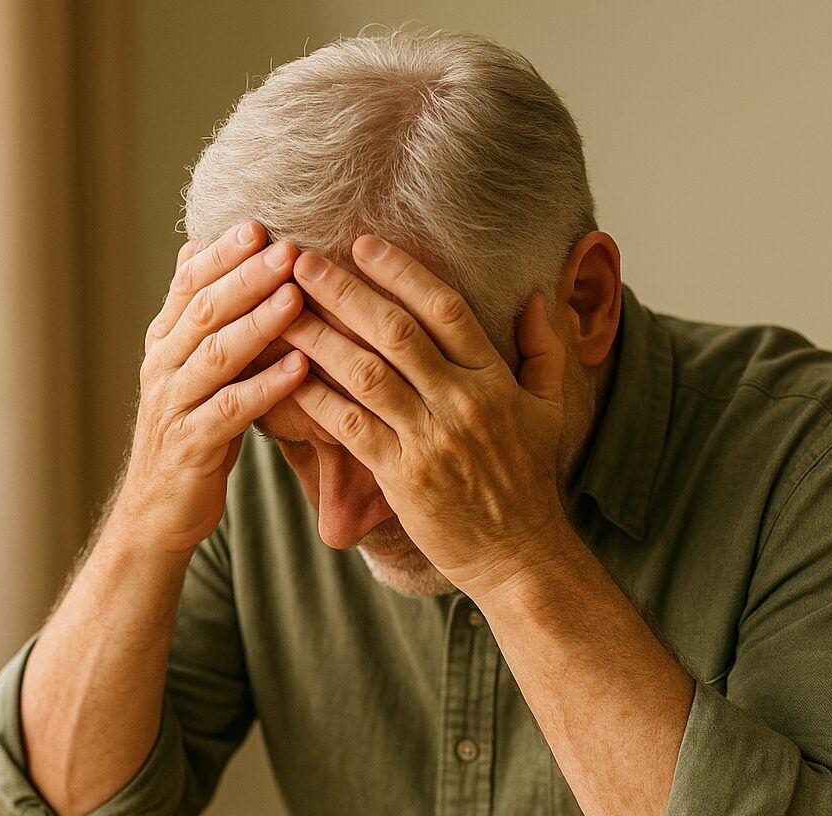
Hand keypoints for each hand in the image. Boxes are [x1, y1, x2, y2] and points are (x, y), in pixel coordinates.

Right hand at [115, 221, 308, 552]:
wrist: (157, 511)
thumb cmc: (190, 432)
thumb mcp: (188, 368)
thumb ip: (196, 314)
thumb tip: (196, 248)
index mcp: (164, 342)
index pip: (190, 285)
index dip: (223, 254)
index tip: (260, 224)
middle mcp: (162, 367)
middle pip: (204, 311)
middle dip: (246, 276)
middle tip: (288, 248)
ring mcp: (174, 406)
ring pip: (215, 354)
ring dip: (258, 323)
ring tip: (296, 296)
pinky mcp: (192, 446)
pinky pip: (231, 410)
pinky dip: (266, 386)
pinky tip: (300, 367)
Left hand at [283, 235, 571, 598]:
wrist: (519, 555)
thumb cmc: (529, 481)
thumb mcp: (550, 410)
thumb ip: (544, 350)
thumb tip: (535, 297)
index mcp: (494, 379)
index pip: (446, 308)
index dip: (402, 272)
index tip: (364, 244)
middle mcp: (462, 403)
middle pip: (396, 332)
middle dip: (344, 292)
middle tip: (300, 261)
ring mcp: (431, 441)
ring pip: (365, 375)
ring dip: (319, 338)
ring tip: (281, 310)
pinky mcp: (403, 478)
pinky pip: (350, 428)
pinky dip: (315, 399)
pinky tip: (287, 376)